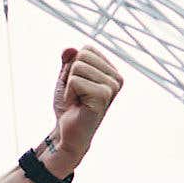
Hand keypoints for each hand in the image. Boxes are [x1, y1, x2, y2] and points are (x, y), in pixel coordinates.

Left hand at [44, 43, 119, 175]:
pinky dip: (69, 93)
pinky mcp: (104, 96)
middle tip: (76, 94)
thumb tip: (69, 49)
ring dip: (69, 85)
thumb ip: (68, 62)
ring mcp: (112, 87)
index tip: (77, 86)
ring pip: (78, 67)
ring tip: (77, 100)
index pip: (87, 49)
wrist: (68, 133)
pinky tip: (77, 106)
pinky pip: (75, 80)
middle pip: (82, 55)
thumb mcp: (66, 79)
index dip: (73, 66)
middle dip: (70, 75)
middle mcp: (116, 78)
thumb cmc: (70, 107)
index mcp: (112, 71)